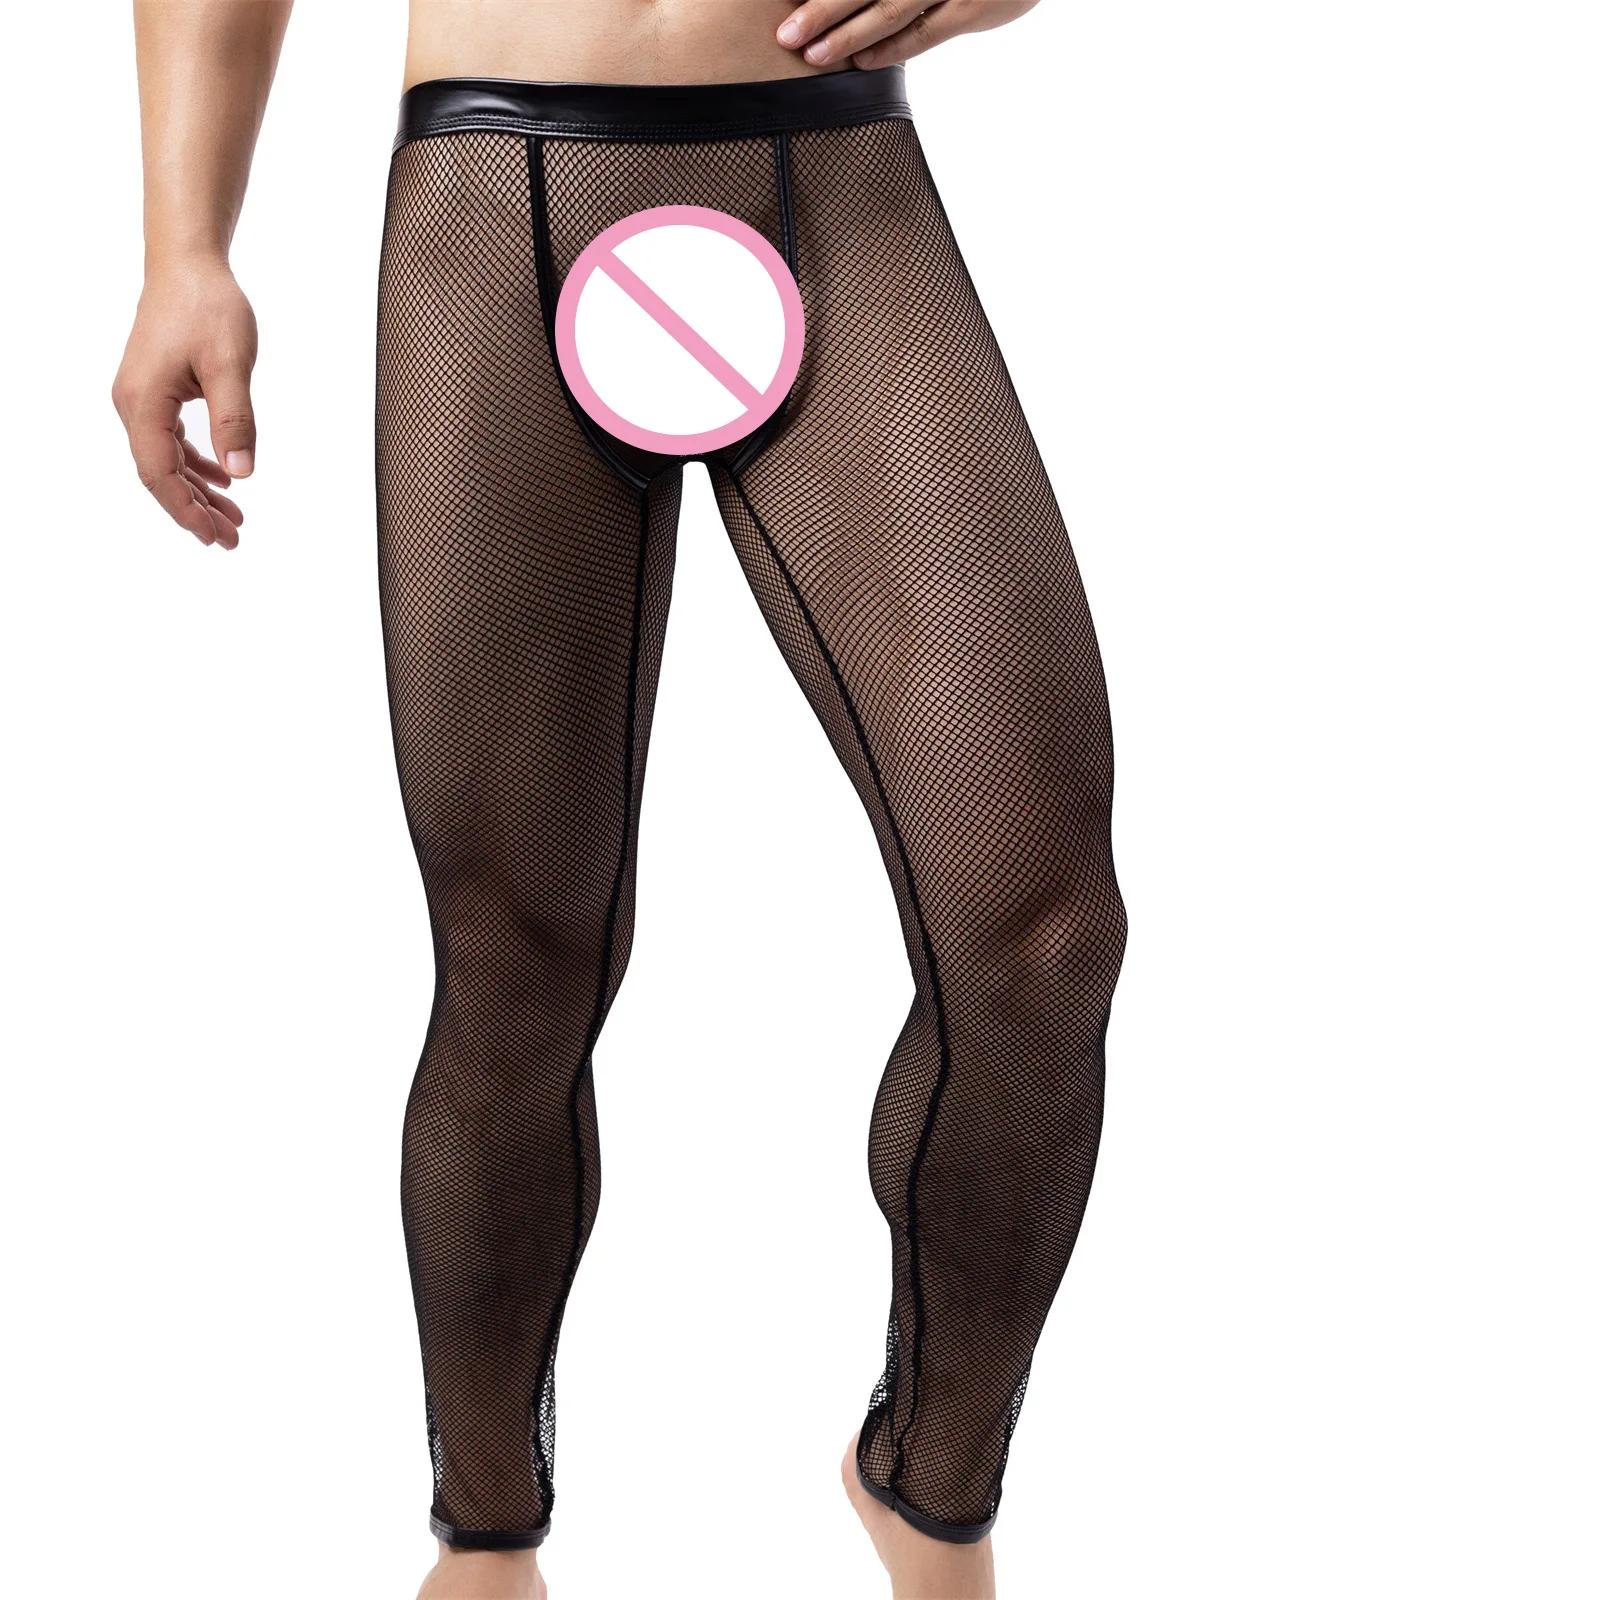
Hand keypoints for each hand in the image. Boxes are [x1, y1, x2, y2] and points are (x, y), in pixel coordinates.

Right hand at [112, 260, 256, 549]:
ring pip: (167, 461)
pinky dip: (196, 465)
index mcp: (144, 401)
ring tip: (233, 519)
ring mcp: (142, 398)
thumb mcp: (230, 364)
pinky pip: (171, 441)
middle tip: (231, 539)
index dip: (186, 509)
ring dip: (198, 492)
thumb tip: (241, 472)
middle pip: (161, 474)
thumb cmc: (207, 306)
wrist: (188, 265)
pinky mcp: (155, 392)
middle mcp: (134, 404)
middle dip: (196, 510)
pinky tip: (222, 481)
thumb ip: (236, 420)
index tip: (214, 536)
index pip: (159, 472)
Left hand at [776, 0, 1040, 69]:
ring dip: (848, 34)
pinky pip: (925, 33)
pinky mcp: (974, 6)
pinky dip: (892, 49)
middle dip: (822, 9)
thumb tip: (855, 8)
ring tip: (813, 55)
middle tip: (785, 35)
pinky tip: (862, 63)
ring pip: (890, 7)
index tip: (788, 4)